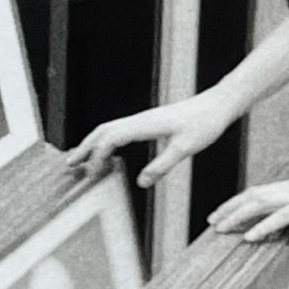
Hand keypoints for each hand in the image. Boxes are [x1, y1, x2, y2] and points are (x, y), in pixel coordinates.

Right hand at [63, 90, 241, 186]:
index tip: (91, 174)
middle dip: (85, 147)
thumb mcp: (185, 149)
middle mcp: (141, 119)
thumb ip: (162, 166)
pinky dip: (107, 140)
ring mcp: (144, 119)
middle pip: (103, 131)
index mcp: (146, 124)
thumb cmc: (205, 124)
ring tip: (80, 159)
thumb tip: (140, 183)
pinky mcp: (150, 122)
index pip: (111, 138)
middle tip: (69, 165)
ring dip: (93, 143)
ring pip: (110, 128)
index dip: (97, 155)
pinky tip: (109, 152)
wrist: (218, 105)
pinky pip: (121, 130)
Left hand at [209, 161, 288, 242]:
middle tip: (211, 221)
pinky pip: (280, 216)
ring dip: (237, 216)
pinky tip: (249, 237)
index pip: (261, 193)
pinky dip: (263, 226)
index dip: (241, 202)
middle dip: (230, 208)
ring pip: (259, 204)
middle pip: (252, 196)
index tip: (225, 212)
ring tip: (219, 228)